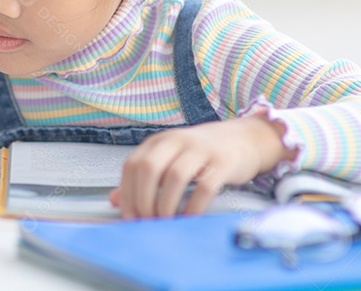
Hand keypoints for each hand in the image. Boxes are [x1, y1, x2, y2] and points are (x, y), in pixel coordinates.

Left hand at [110, 115, 295, 217]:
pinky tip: (188, 218)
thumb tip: (116, 199)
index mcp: (160, 141)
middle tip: (147, 220)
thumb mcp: (170, 158)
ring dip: (166, 204)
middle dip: (143, 199)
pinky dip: (193, 207)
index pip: (132, 164)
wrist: (244, 139)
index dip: (127, 193)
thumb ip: (143, 177)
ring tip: (165, 221)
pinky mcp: (223, 162)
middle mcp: (177, 140)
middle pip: (149, 168)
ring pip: (175, 177)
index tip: (129, 215)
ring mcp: (201, 149)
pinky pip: (205, 187)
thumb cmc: (203, 152)